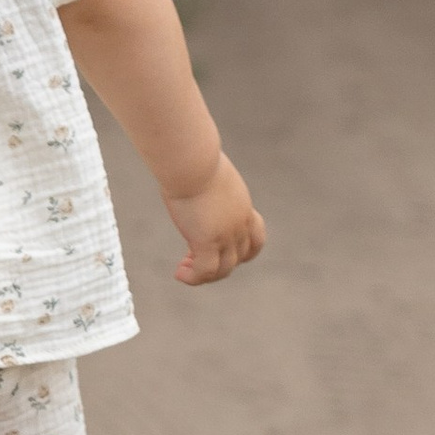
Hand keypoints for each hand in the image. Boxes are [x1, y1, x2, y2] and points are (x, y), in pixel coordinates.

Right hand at [164, 150, 264, 286]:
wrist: (192, 160)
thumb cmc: (192, 157)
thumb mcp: (206, 170)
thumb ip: (204, 179)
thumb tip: (191, 171)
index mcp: (242, 206)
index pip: (255, 237)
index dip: (243, 249)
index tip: (219, 246)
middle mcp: (239, 223)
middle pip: (240, 257)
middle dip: (219, 261)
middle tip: (192, 257)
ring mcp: (226, 234)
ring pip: (224, 269)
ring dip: (205, 274)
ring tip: (184, 270)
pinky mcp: (207, 241)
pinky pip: (205, 271)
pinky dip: (193, 278)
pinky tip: (179, 274)